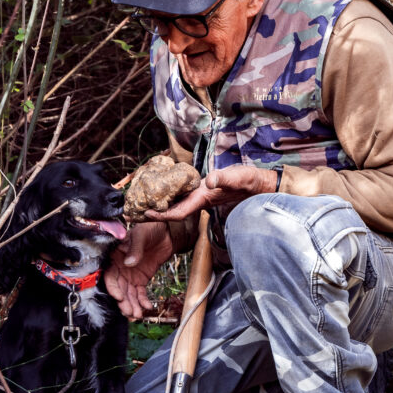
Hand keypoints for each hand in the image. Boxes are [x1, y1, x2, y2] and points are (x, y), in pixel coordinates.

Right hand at [104, 221, 173, 318]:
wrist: (166, 233)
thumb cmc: (150, 229)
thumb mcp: (142, 235)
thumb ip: (135, 248)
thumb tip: (129, 262)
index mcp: (115, 256)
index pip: (110, 275)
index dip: (113, 287)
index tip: (119, 297)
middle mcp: (120, 268)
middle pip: (119, 288)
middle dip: (124, 302)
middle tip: (130, 312)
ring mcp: (130, 275)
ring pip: (129, 294)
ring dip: (132, 305)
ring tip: (138, 315)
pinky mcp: (141, 279)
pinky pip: (140, 293)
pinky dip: (143, 301)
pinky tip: (148, 307)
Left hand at [144, 166, 277, 221]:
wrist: (260, 185)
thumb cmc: (250, 181)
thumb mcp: (238, 177)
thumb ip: (225, 179)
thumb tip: (211, 181)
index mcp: (203, 199)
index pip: (179, 212)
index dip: (162, 215)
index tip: (145, 214)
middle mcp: (200, 200)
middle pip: (172, 212)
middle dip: (153, 213)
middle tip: (132, 212)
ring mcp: (201, 197)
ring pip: (176, 205)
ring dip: (159, 206)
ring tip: (140, 203)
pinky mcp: (203, 192)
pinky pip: (182, 197)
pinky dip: (169, 196)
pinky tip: (161, 192)